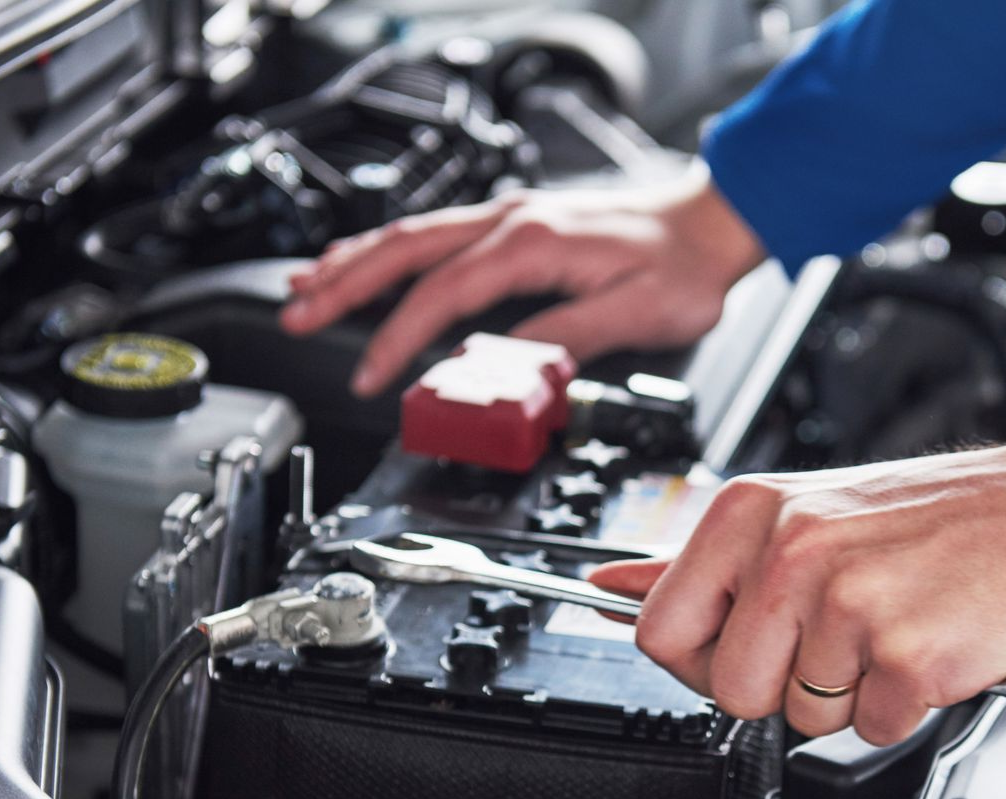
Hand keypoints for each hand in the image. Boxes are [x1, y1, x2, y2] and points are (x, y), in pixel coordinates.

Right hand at [279, 162, 765, 396]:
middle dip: (342, 283)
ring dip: (354, 261)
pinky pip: (435, 233)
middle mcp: (512, 221)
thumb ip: (567, 340)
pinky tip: (367, 263)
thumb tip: (510, 367)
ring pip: (411, 234)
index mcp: (533, 243)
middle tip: (294, 315)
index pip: (443, 294)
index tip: (371, 375)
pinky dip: (390, 251)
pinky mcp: (516, 225)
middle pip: (404, 249)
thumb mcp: (635, 315)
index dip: (398, 337)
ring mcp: (510, 217)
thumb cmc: (682, 268)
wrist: (711, 223)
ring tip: (305, 287)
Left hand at [587, 434, 1005, 745]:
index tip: (748, 645)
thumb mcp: (801, 512)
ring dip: (851, 694)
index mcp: (752, 513)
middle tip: (840, 636)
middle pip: (729, 690)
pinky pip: (874, 728)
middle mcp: (792, 551)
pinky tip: (929, 645)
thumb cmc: (930, 520)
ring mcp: (850, 605)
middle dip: (783, 684)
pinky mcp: (908, 657)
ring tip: (893, 629)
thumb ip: (701, 561)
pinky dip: (905, 705)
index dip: (701, 660)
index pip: (660, 630)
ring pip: (804, 717)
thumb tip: (613, 587)